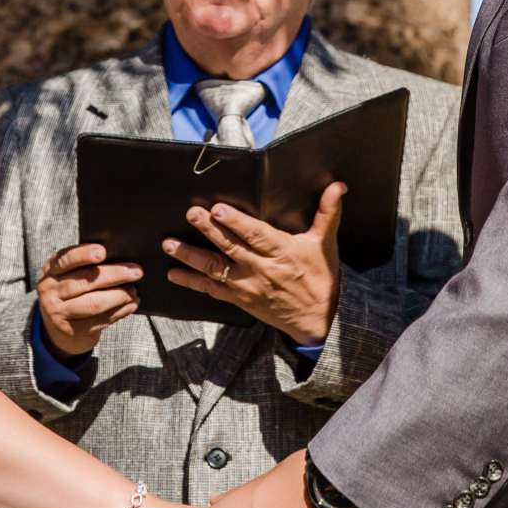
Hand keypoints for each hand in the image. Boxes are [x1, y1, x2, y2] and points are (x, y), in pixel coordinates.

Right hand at [36, 242, 142, 357]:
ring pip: (95, 304)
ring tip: (134, 290)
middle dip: (115, 275)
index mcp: (49, 271)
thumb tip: (119, 257)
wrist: (55, 324)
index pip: (65, 259)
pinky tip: (131, 304)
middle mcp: (50, 291)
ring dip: (119, 296)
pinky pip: (101, 320)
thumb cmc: (69, 289)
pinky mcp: (72, 330)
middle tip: (136, 272)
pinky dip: (120, 311)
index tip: (103, 252)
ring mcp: (59, 313)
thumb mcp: (67, 274)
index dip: (84, 254)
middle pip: (86, 282)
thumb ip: (84, 265)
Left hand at [162, 181, 345, 343]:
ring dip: (191, 256)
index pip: (256, 235)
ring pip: (216, 269)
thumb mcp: (325, 244)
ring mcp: (248, 286)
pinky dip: (192, 282)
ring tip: (169, 244)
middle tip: (191, 214)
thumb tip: (338, 186)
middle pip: (231, 248)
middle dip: (209, 230)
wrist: (319, 321)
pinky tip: (174, 273)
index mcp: (283, 252)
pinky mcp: (240, 299)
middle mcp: (262, 269)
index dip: (236, 223)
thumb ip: (328, 213)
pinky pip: (213, 290)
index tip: (218, 210)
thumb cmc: (321, 279)